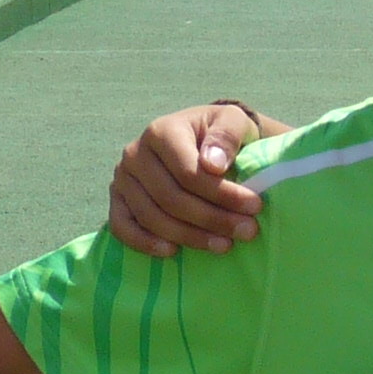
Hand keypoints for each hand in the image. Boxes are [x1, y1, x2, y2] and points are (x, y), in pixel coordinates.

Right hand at [107, 103, 273, 256]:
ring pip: (152, 216)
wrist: (203, 143)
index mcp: (161, 132)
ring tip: (224, 245)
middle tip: (247, 231)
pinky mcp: (117, 200)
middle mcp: (135, 154)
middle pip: (171, 198)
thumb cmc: (220, 135)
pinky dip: (145, 243)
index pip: (188, 172)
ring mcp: (122, 179)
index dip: (222, 193)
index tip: (255, 206)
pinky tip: (173, 252)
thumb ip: (227, 135)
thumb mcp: (233, 121)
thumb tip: (213, 164)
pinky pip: (122, 227)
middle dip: (212, 219)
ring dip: (189, 237)